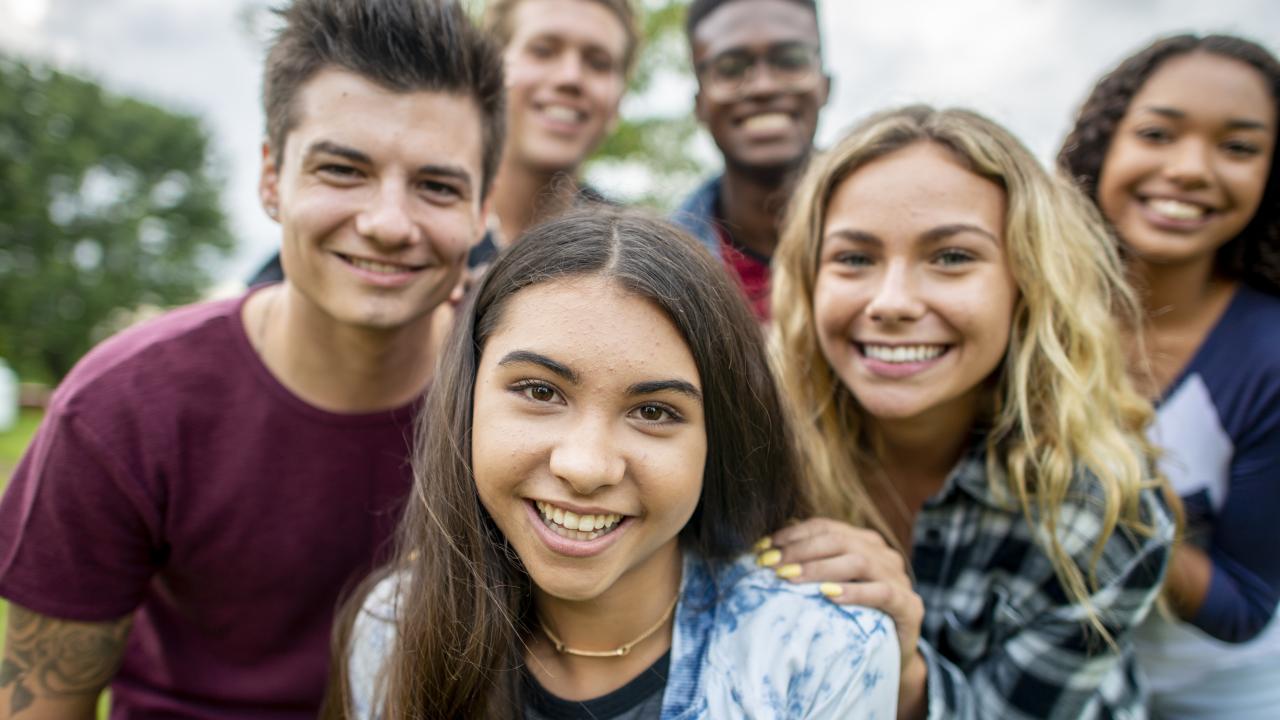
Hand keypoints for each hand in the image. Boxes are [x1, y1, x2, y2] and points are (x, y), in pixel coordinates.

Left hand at [757, 518, 923, 674]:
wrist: (891, 655)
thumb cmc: (852, 618)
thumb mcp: (829, 586)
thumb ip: (808, 566)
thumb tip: (764, 551)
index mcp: (864, 541)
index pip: (825, 527)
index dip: (793, 534)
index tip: (764, 547)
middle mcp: (883, 554)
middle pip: (838, 540)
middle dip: (800, 550)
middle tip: (771, 566)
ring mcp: (898, 577)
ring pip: (857, 561)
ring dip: (819, 568)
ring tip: (790, 578)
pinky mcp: (908, 605)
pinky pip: (880, 592)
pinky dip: (854, 592)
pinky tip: (828, 596)